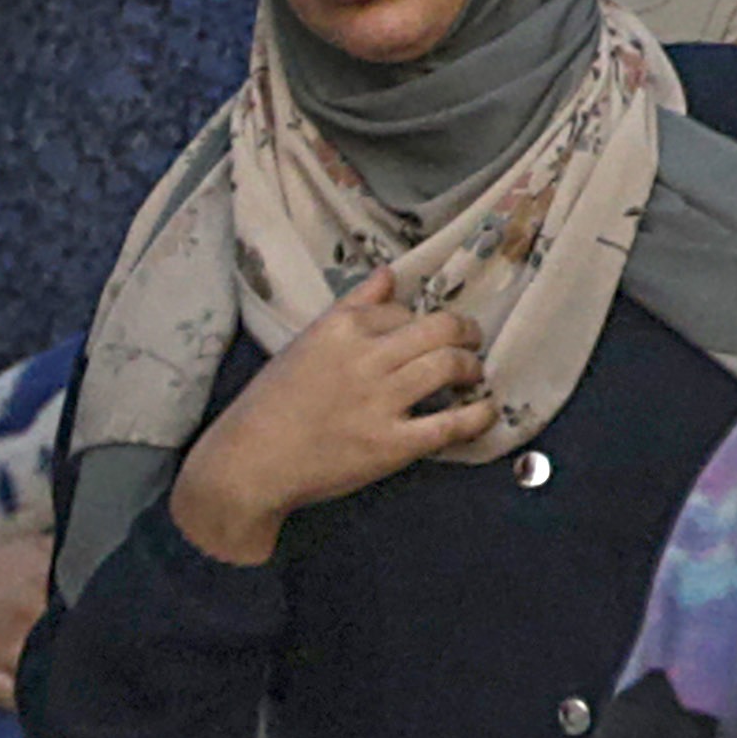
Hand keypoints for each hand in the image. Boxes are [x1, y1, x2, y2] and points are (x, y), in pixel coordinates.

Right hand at [168, 271, 493, 560]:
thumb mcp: (306, 342)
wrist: (250, 462)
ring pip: (448, 366)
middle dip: (465, 331)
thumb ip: (351, 306)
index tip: (424, 335)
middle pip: (439, 328)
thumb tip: (388, 275)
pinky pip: (449, 424)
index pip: (401, 309)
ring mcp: (380, 401)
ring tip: (474, 373)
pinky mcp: (390, 445)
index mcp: (341, 328)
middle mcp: (365, 357)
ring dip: (472, 366)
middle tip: (471, 341)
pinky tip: (487, 412)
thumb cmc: (272, 403)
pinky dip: (477, 416)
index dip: (419, 321)